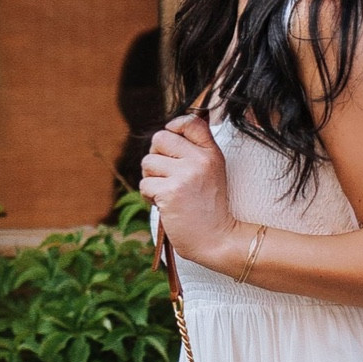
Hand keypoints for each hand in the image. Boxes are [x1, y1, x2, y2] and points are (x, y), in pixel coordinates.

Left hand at [140, 115, 241, 272]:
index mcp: (212, 153)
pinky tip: (164, 206)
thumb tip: (167, 134)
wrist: (217, 240)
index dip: (174, 127)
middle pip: (160, 138)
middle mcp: (200, 160)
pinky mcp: (170, 192)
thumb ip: (194, 152)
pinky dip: (149, 197)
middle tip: (165, 175)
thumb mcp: (211, 173)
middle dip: (155, 156)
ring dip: (151, 179)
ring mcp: (185, 175)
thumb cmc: (209, 209)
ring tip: (166, 193)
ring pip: (148, 162)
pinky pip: (145, 185)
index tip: (171, 145)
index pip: (191, 122)